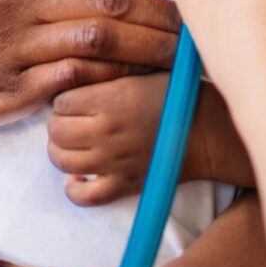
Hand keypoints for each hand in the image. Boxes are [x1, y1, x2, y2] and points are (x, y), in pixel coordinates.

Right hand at [0, 0, 182, 135]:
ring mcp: (12, 47)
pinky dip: (113, 78)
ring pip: (98, 40)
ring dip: (147, 47)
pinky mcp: (10, 90)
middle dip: (161, 11)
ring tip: (180, 55)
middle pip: (107, 1)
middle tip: (197, 21)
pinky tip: (138, 82)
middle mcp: (16, 2)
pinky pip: (76, 79)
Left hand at [47, 73, 181, 204]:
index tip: (78, 99)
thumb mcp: (140, 70)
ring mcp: (113, 162)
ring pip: (61, 160)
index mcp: (110, 99)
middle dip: (59, 123)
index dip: (66, 99)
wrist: (210, 131)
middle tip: (73, 120)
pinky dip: (74, 188)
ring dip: (62, 150)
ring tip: (73, 143)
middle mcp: (106, 131)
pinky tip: (78, 176)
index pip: (61, 101)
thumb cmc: (177, 95)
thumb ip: (106, 73)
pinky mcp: (124, 185)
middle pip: (55, 131)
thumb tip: (75, 79)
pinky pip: (84, 196)